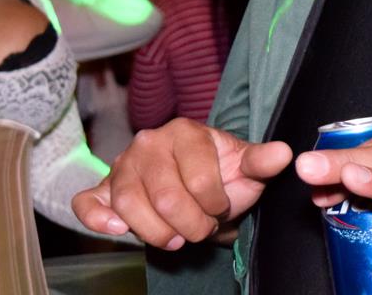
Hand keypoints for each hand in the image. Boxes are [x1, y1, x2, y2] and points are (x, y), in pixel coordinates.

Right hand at [72, 118, 292, 248]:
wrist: (197, 186)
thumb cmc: (222, 176)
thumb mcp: (245, 168)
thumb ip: (260, 162)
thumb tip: (283, 153)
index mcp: (185, 132)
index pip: (199, 178)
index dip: (215, 204)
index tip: (221, 207)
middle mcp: (149, 143)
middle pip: (164, 197)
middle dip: (190, 224)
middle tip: (201, 228)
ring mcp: (123, 164)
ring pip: (129, 204)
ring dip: (156, 232)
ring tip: (174, 238)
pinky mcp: (104, 187)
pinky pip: (88, 201)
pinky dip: (97, 218)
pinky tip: (116, 229)